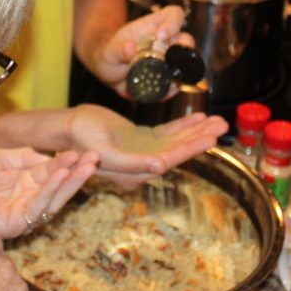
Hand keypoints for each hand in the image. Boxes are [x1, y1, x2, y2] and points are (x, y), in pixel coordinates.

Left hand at [0, 148, 98, 237]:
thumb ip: (23, 156)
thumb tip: (47, 157)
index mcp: (26, 178)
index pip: (52, 170)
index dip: (67, 162)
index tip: (82, 152)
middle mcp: (30, 194)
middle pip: (60, 184)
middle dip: (78, 172)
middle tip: (96, 159)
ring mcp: (27, 209)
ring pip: (56, 197)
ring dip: (72, 182)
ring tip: (87, 167)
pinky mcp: (21, 222)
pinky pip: (41, 206)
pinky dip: (53, 191)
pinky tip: (62, 175)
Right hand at [65, 105, 228, 189]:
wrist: (68, 127)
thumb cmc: (81, 139)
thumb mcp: (104, 151)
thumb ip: (131, 162)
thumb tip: (160, 167)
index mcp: (135, 172)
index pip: (170, 160)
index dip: (191, 148)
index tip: (210, 138)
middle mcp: (143, 165)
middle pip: (178, 150)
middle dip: (201, 137)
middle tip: (223, 124)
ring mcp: (143, 150)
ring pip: (176, 140)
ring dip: (196, 130)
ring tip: (218, 120)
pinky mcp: (141, 139)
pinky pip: (166, 132)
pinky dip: (182, 125)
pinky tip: (197, 118)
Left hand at [93, 5, 193, 96]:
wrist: (108, 73)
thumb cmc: (110, 55)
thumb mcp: (109, 52)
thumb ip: (117, 50)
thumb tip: (130, 47)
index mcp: (154, 26)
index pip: (174, 15)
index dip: (173, 22)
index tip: (162, 35)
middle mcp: (165, 42)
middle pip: (186, 39)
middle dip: (183, 49)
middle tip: (168, 60)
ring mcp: (168, 60)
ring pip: (186, 62)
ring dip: (180, 72)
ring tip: (166, 81)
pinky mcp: (167, 77)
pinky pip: (178, 83)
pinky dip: (173, 88)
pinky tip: (162, 92)